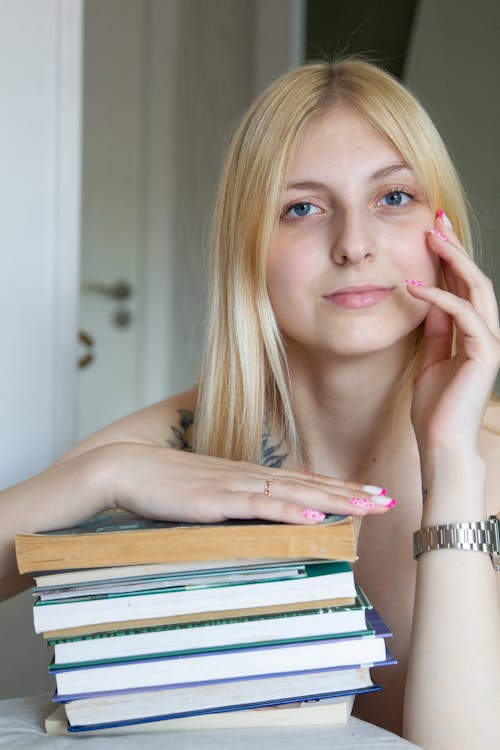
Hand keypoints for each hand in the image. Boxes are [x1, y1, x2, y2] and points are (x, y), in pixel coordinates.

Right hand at [106, 442, 395, 523]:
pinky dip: (290, 510)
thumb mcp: (206, 492)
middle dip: (350, 493)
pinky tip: (315, 514)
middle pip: (308, 484)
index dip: (338, 487)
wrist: (124, 469)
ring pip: (294, 493)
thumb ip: (233, 503)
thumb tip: (259, 516)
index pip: (302, 481)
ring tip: (368, 506)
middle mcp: (248, 477)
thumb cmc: (162, 483)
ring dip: (334, 499)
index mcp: (247, 476)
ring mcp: (233, 486)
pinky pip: (259, 507)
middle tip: (388, 499)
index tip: (369, 494)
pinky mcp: (215, 500)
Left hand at [406, 213, 499, 458]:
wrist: (442, 446)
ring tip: (430, 236)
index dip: (449, 258)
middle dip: (455, 247)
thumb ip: (434, 331)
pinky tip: (415, 287)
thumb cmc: (434, 410)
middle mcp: (486, 333)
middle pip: (474, 278)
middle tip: (435, 217)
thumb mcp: (430, 361)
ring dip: (453, 260)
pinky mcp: (485, 353)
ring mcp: (489, 342)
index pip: (463, 286)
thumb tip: (426, 298)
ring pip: (477, 288)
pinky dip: (439, 298)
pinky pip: (463, 314)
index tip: (430, 231)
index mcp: (473, 335)